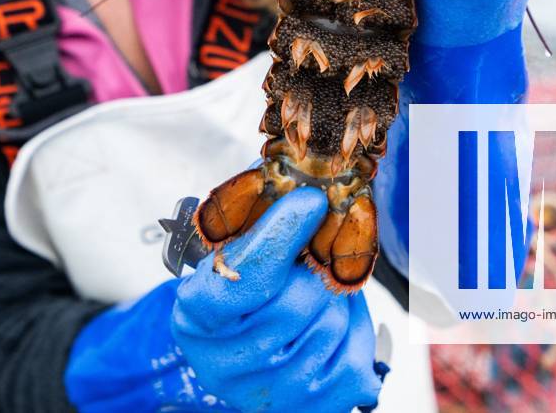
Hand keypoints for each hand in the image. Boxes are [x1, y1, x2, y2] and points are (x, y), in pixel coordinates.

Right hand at [172, 188, 381, 412]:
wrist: (247, 359)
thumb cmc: (240, 296)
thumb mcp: (228, 255)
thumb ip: (254, 210)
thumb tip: (284, 166)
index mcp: (198, 316)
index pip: (243, 274)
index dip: (280, 233)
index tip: (310, 200)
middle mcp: (228, 364)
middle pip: (299, 298)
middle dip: (314, 269)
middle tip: (310, 258)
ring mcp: (274, 391)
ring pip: (333, 319)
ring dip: (333, 296)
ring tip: (311, 295)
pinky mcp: (317, 406)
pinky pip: (358, 348)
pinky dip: (353, 326)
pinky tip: (327, 323)